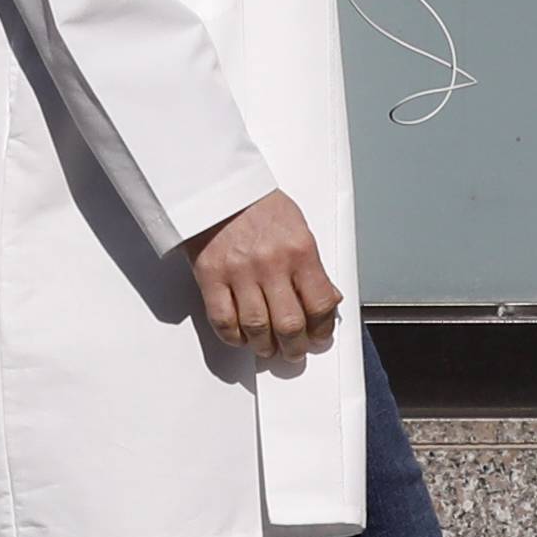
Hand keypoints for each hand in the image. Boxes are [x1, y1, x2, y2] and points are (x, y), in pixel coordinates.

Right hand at [185, 192, 340, 360]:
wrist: (218, 185)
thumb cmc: (258, 204)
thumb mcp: (298, 227)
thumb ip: (311, 265)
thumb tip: (326, 298)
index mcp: (300, 250)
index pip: (320, 304)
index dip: (322, 329)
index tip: (319, 337)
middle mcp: (272, 264)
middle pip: (290, 324)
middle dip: (295, 347)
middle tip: (294, 352)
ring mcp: (239, 272)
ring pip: (257, 328)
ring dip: (265, 347)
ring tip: (269, 349)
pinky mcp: (211, 276)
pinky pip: (223, 321)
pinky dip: (234, 337)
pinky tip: (242, 338)